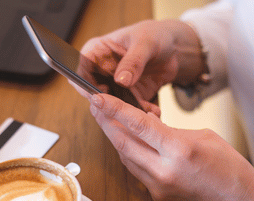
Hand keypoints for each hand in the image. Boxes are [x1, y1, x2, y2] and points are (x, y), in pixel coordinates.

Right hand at [72, 20, 206, 115]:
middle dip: (106, 103)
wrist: (174, 48)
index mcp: (98, 51)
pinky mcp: (128, 96)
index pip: (80, 69)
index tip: (100, 93)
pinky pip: (128, 109)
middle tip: (122, 107)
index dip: (85, 84)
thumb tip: (120, 80)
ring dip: (125, 111)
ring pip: (110, 104)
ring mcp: (114, 85)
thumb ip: (133, 61)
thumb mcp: (145, 43)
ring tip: (142, 111)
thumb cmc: (155, 36)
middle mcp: (102, 70)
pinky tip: (151, 110)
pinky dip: (139, 112)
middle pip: (92, 91)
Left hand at [88, 93, 253, 200]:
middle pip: (123, 142)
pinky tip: (128, 143)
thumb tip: (147, 124)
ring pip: (126, 158)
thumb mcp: (205, 137)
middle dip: (105, 122)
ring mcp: (159, 187)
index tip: (97, 98)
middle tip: (95, 107)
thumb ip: (171, 130)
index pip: (138, 125)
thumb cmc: (231, 170)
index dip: (114, 109)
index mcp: (179, 150)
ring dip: (114, 138)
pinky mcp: (158, 197)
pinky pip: (136, 171)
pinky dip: (130, 154)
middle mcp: (164, 170)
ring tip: (107, 121)